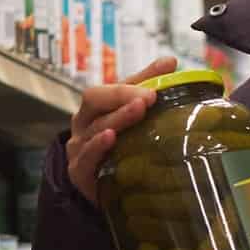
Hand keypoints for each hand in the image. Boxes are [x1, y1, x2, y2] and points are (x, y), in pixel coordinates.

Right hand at [66, 56, 177, 204]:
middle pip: (95, 101)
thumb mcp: (130, 114)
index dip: (128, 86)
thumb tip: (170, 61)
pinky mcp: (79, 172)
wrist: (101, 189)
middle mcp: (84, 124)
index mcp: (95, 107)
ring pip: (95, 128)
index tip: (154, 87)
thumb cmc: (118, 146)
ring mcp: (79, 147)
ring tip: (138, 110)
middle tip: (149, 97)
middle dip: (121, 96)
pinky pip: (86, 156)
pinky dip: (97, 146)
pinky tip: (111, 138)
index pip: (108, 88)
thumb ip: (146, 88)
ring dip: (118, 118)